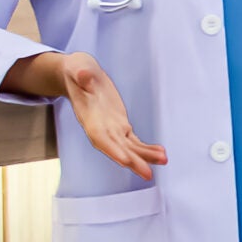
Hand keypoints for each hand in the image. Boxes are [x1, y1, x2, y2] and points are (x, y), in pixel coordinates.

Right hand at [58, 53, 165, 180]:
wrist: (79, 75)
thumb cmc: (77, 71)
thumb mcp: (77, 68)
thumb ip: (81, 74)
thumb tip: (84, 75)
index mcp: (89, 117)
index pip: (100, 137)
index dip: (112, 149)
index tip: (125, 161)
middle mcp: (100, 128)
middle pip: (117, 148)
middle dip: (132, 161)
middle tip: (148, 174)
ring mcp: (111, 128)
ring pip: (129, 147)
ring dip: (145, 156)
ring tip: (163, 160)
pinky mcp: (120, 125)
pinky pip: (134, 141)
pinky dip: (146, 148)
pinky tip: (160, 153)